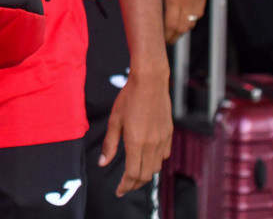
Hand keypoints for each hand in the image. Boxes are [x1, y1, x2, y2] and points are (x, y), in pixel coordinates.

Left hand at [99, 66, 171, 195]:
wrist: (150, 82)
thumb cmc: (128, 98)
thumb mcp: (114, 121)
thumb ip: (110, 144)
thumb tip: (103, 163)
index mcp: (136, 143)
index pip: (132, 174)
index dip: (125, 186)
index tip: (118, 191)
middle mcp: (152, 145)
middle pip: (145, 175)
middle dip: (134, 184)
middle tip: (124, 186)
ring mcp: (163, 140)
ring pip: (155, 167)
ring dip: (144, 174)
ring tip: (134, 174)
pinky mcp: (169, 134)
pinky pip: (164, 156)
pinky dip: (155, 162)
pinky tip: (147, 159)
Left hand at [159, 0, 206, 43]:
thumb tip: (148, 6)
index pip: (170, 25)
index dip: (165, 36)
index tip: (159, 40)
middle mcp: (187, 0)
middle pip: (182, 28)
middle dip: (174, 36)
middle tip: (166, 40)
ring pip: (191, 22)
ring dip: (183, 28)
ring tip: (174, 31)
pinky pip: (198, 13)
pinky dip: (191, 18)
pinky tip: (184, 18)